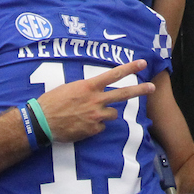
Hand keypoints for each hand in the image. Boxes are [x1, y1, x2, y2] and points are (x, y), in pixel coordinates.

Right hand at [34, 59, 153, 142]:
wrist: (41, 122)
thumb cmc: (51, 102)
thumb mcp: (69, 88)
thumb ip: (86, 89)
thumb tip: (96, 91)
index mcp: (89, 87)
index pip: (113, 75)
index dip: (129, 68)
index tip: (142, 63)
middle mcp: (96, 100)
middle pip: (123, 94)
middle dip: (140, 90)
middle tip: (152, 88)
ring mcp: (96, 116)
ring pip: (112, 114)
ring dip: (105, 114)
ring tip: (88, 114)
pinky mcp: (94, 129)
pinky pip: (101, 126)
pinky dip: (95, 126)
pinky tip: (82, 124)